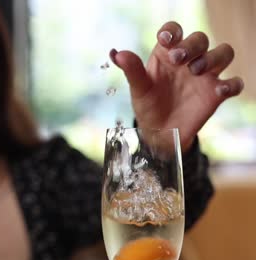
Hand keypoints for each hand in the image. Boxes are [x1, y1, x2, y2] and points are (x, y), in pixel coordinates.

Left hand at [110, 21, 243, 151]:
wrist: (160, 135)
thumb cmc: (149, 108)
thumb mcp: (138, 91)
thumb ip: (132, 71)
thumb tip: (116, 54)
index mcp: (168, 54)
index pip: (174, 32)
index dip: (173, 32)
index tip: (166, 40)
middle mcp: (189, 60)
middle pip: (200, 39)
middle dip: (192, 46)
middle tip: (179, 60)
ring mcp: (206, 76)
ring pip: (223, 53)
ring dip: (213, 57)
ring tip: (197, 71)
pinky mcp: (216, 94)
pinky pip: (234, 83)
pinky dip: (232, 84)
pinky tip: (219, 91)